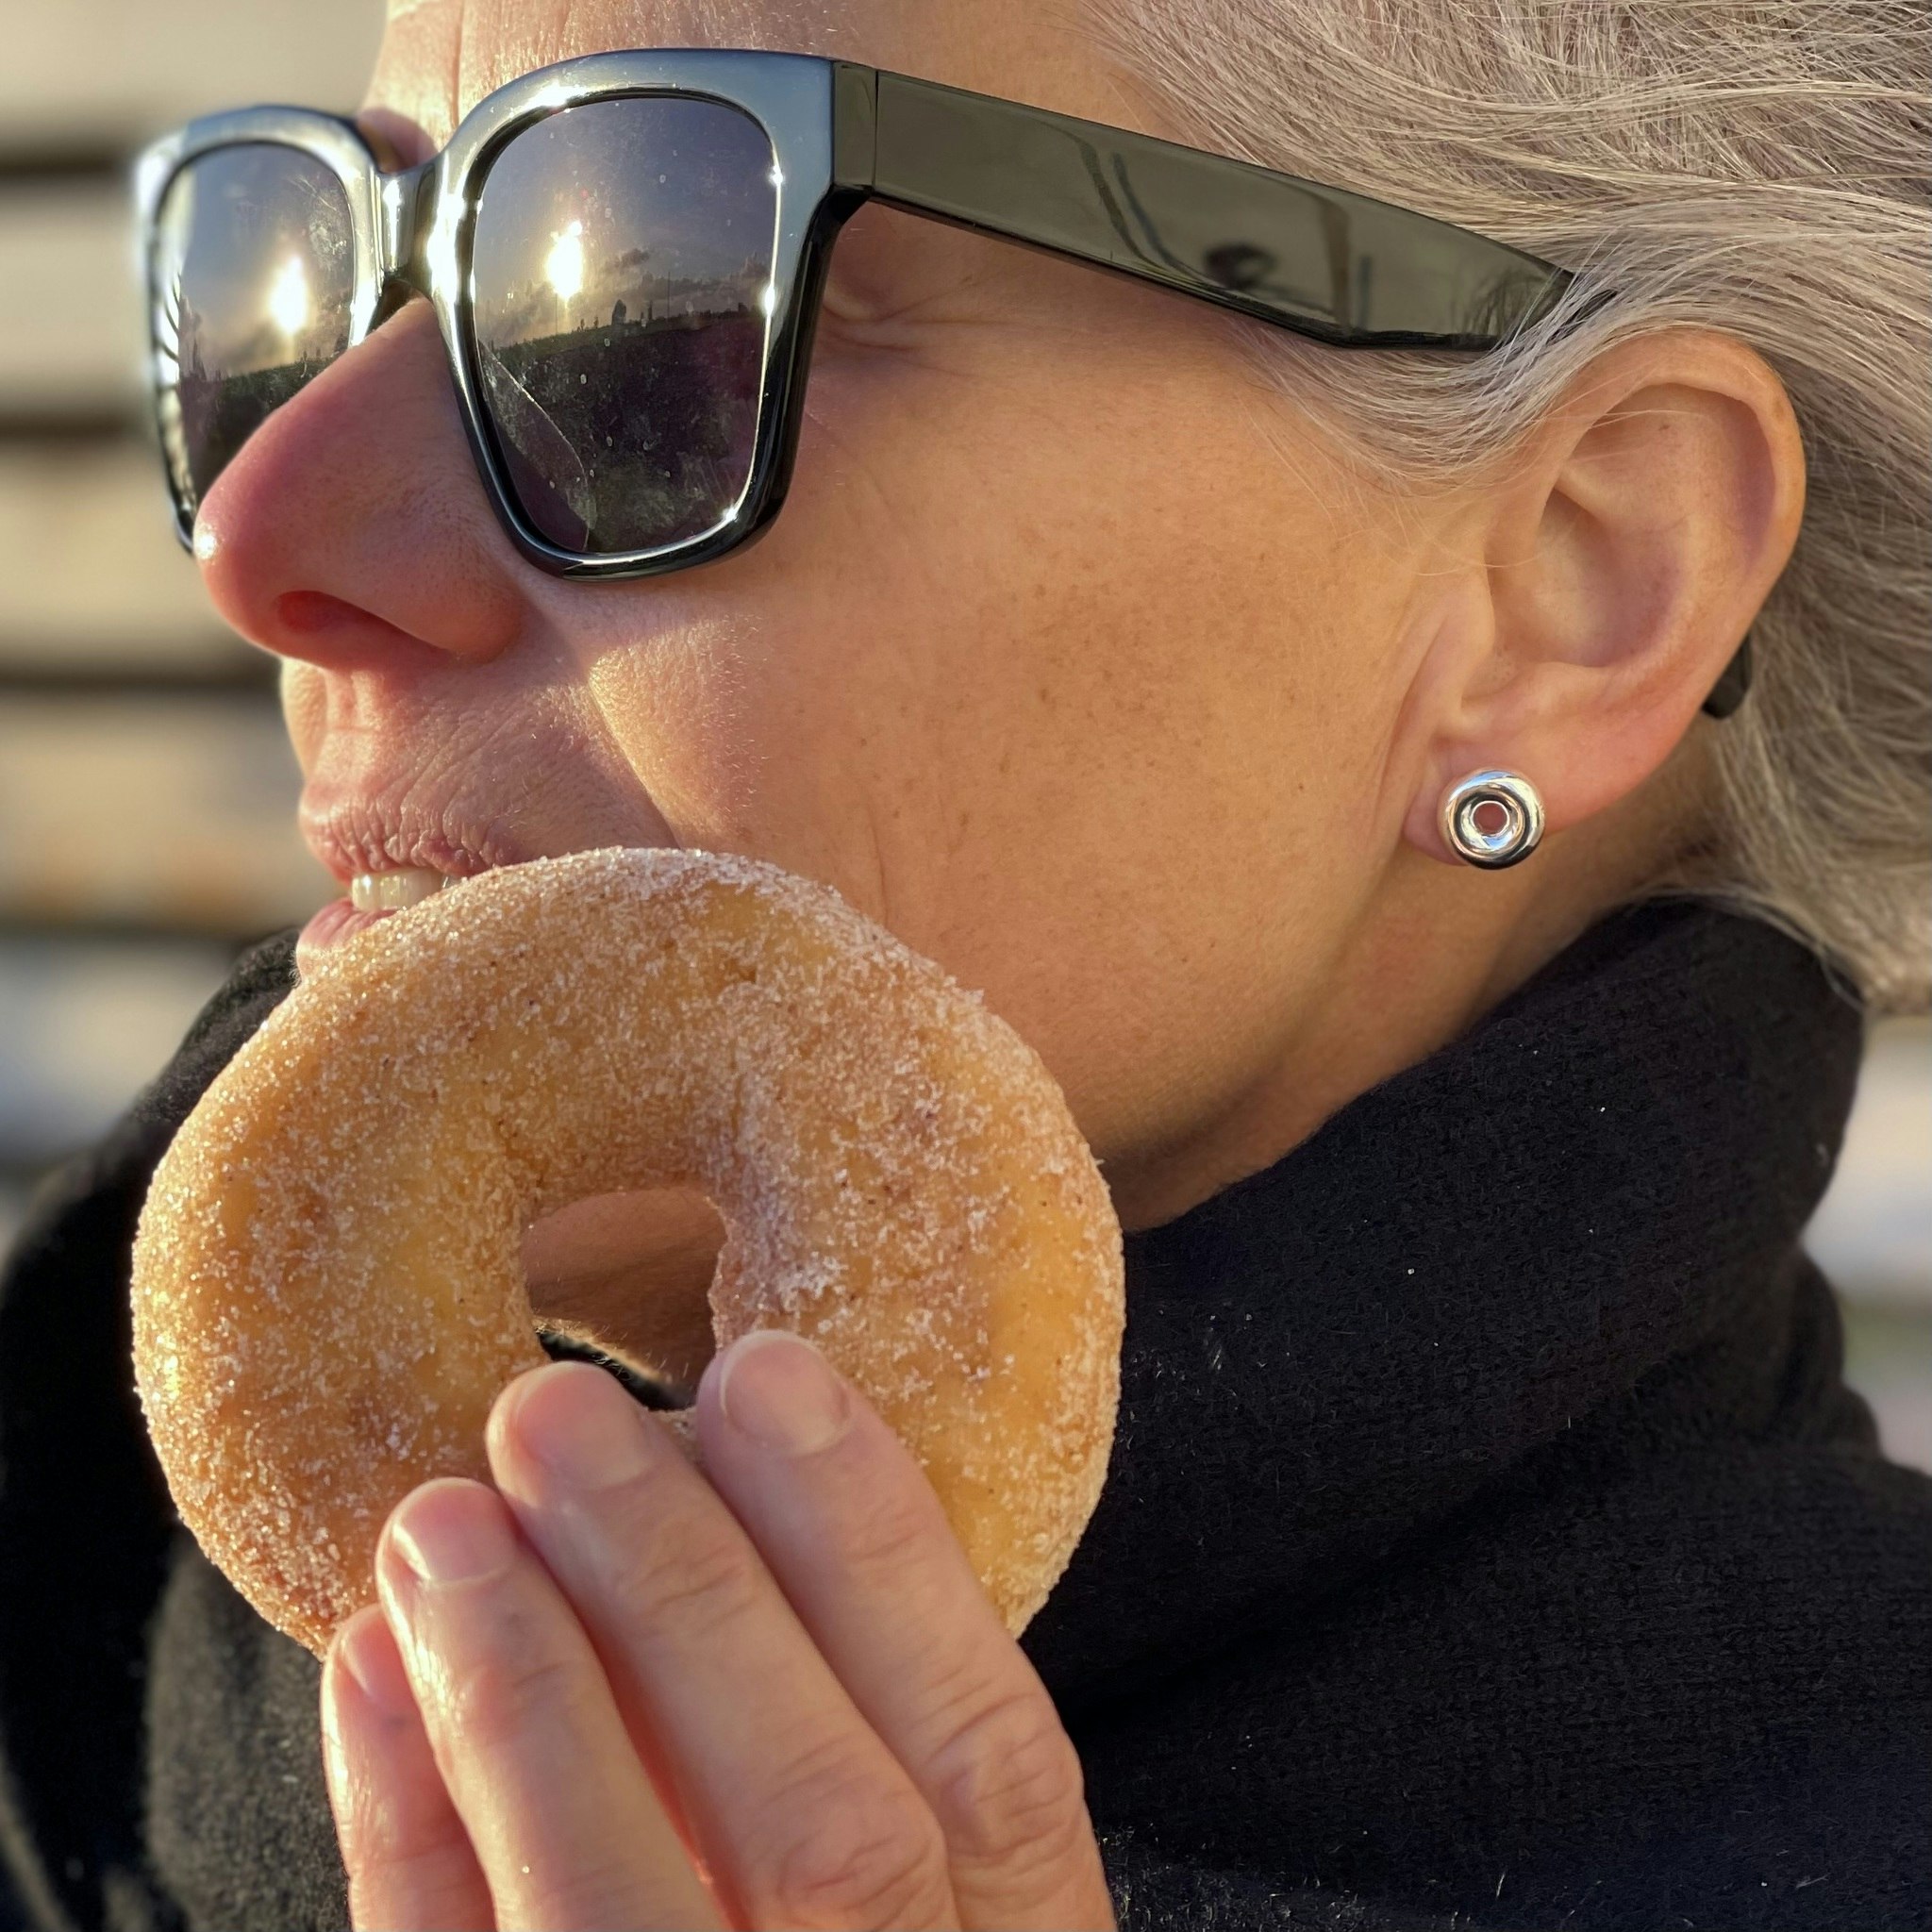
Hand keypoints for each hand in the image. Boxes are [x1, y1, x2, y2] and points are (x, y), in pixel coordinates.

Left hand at [319, 1330, 1115, 1929]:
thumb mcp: (936, 1903)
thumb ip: (881, 1755)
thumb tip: (744, 1495)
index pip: (990, 1759)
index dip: (884, 1556)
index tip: (774, 1377)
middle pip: (825, 1832)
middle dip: (687, 1596)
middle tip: (557, 1410)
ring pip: (623, 1928)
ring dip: (524, 1700)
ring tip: (437, 1519)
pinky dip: (408, 1834)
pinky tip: (368, 1676)